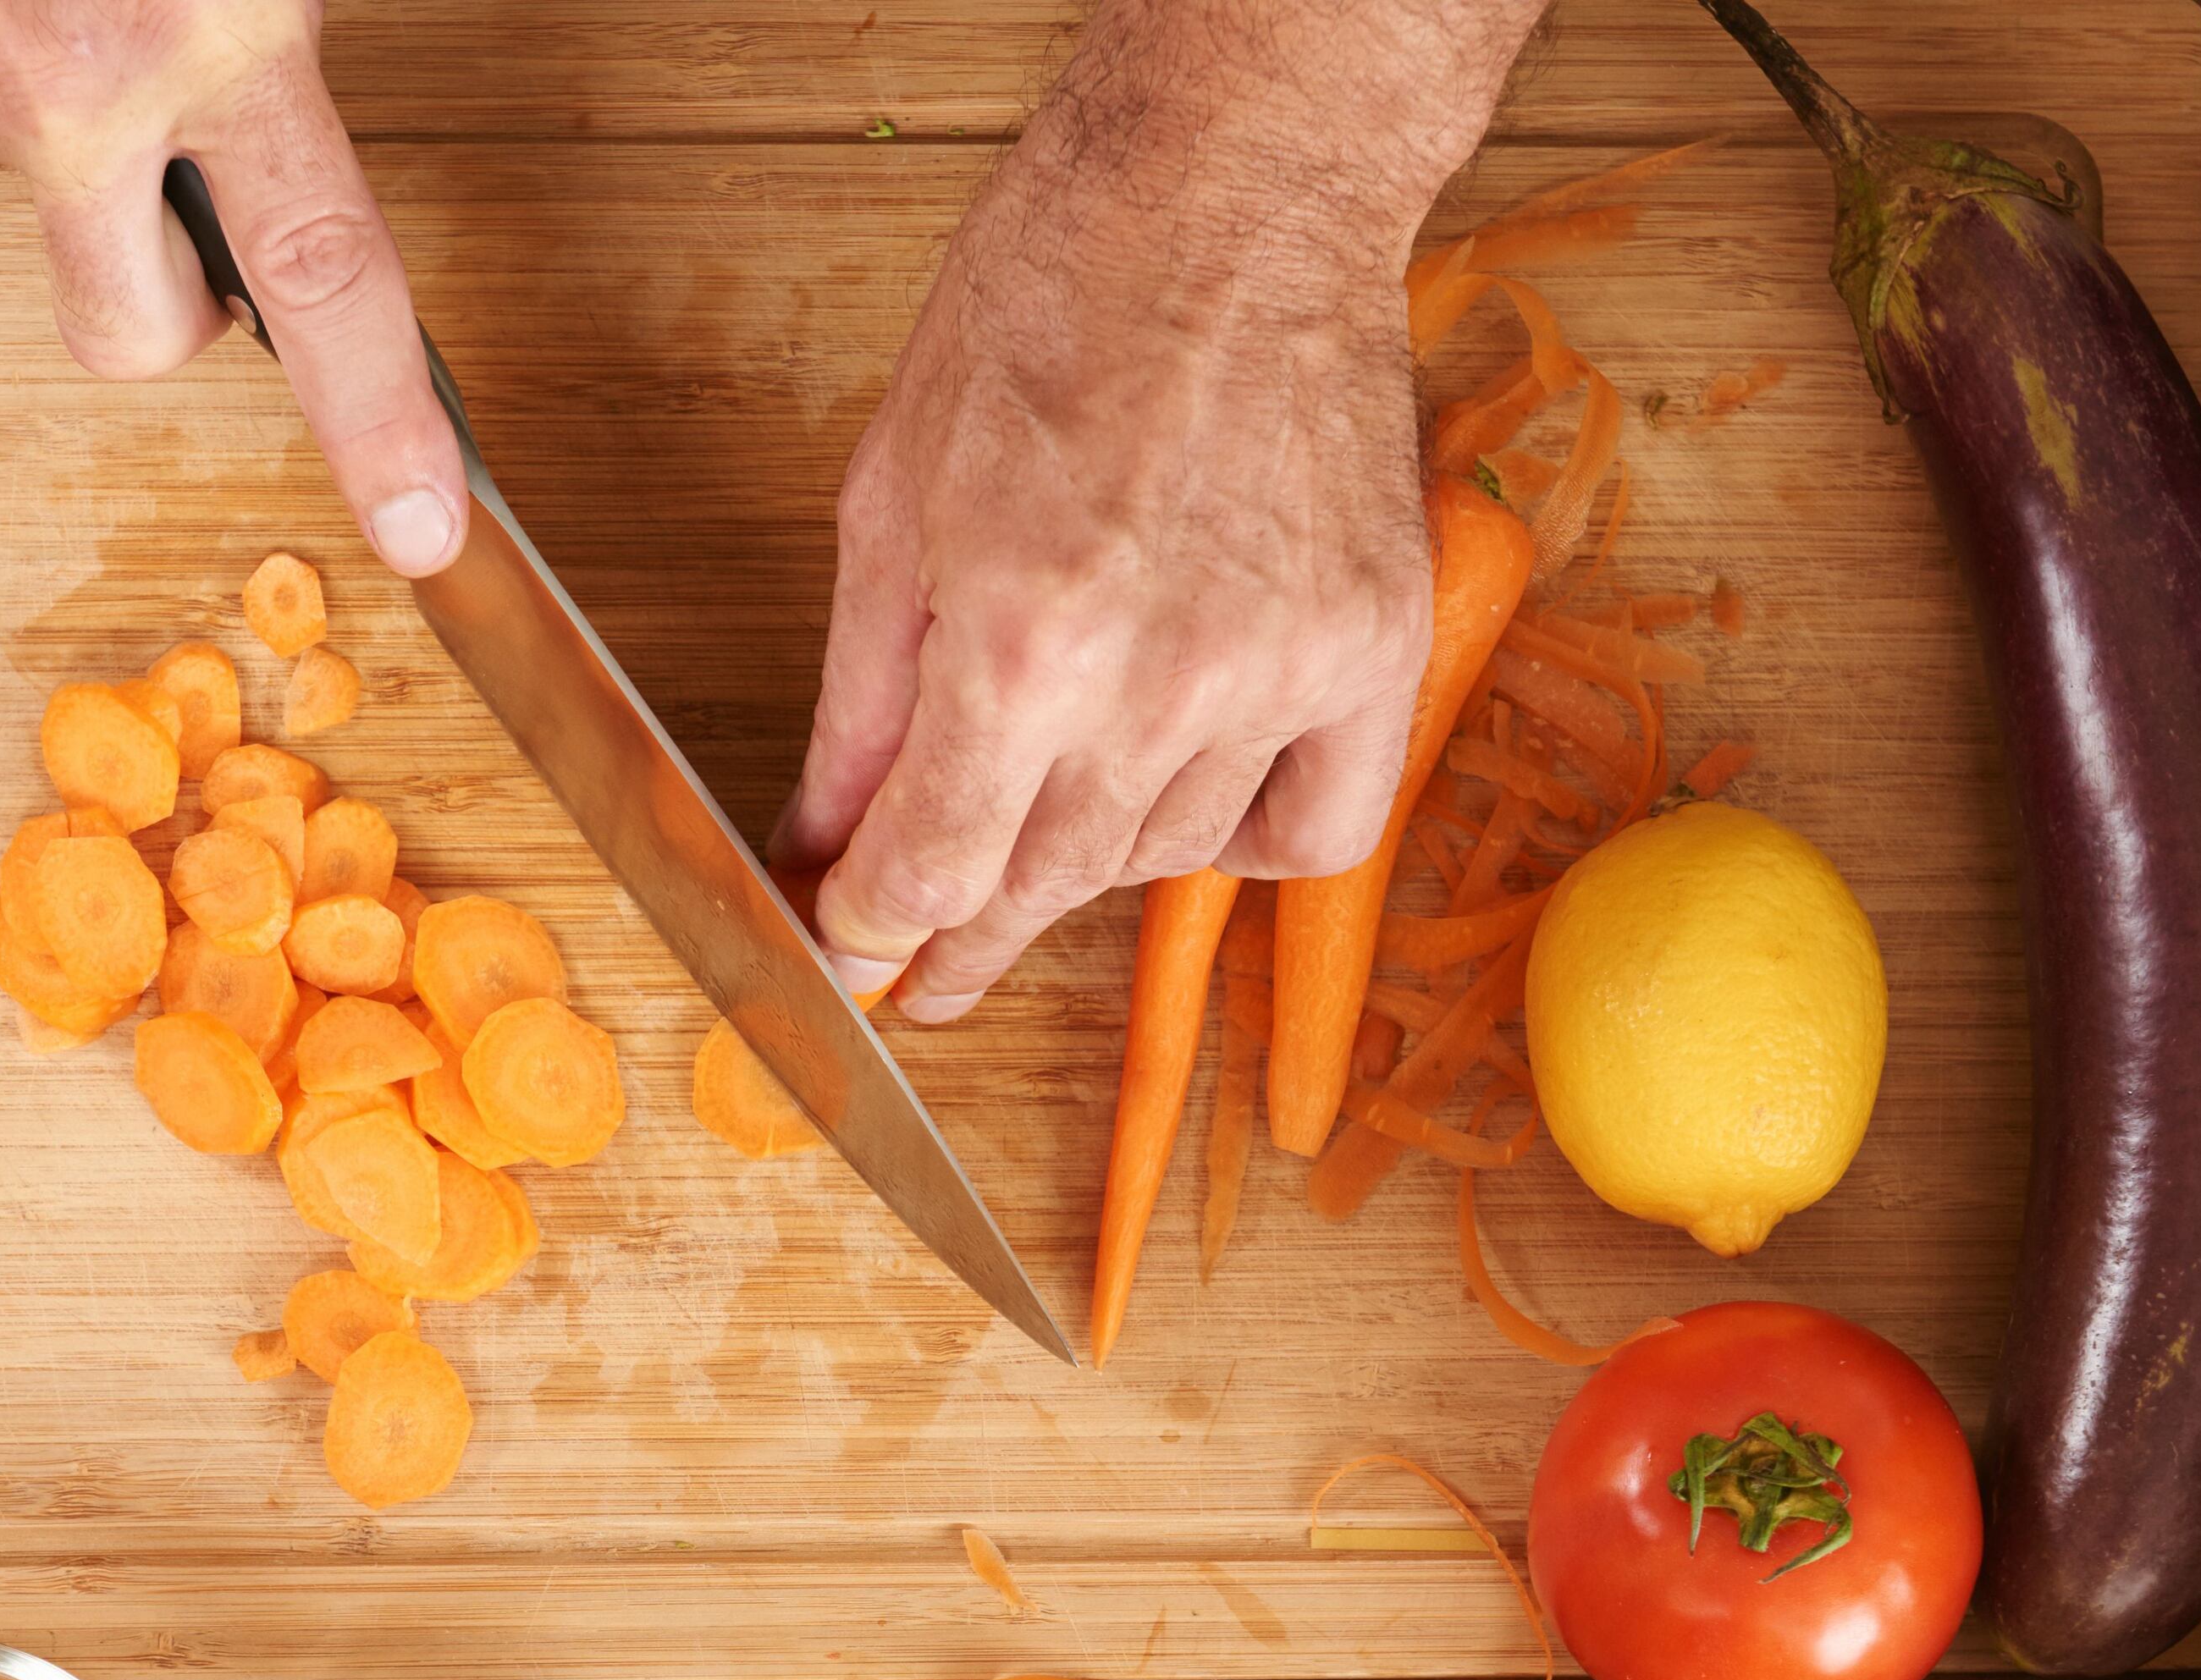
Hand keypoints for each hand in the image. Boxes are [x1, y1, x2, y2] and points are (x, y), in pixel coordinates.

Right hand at [0, 0, 466, 576]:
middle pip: (130, 331)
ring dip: (45, 102)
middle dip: (166, 301)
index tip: (420, 523)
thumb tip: (290, 50)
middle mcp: (63, 88)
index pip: (326, 275)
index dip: (379, 417)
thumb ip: (277, 15)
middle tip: (183, 187)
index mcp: (206, 37)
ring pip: (13, 173)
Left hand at [772, 0, 1542, 1020]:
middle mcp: (1161, 680)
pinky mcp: (1375, 647)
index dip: (874, 929)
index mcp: (1022, 639)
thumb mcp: (892, 501)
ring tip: (1048, 806)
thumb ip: (861, 706)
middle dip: (966, 933)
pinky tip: (1192, 799)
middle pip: (1044, 886)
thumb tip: (824, 847)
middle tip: (929, 964)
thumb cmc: (1054, 301)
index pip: (934, 870)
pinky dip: (1248, 841)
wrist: (1233, 195)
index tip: (855, 950)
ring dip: (1088, 859)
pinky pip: (1313, 830)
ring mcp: (1283, 671)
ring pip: (1164, 860)